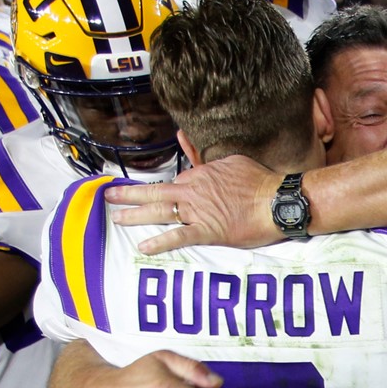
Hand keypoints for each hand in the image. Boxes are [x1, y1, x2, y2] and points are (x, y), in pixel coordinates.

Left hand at [104, 154, 281, 253]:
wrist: (277, 201)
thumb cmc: (260, 183)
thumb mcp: (233, 161)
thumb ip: (208, 157)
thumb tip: (187, 141)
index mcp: (200, 174)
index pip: (176, 181)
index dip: (165, 190)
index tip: (155, 195)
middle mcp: (193, 191)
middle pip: (154, 192)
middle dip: (129, 194)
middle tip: (110, 197)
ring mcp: (198, 211)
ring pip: (159, 211)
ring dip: (135, 216)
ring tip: (117, 219)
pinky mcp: (207, 230)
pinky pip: (178, 236)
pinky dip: (160, 242)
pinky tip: (144, 247)